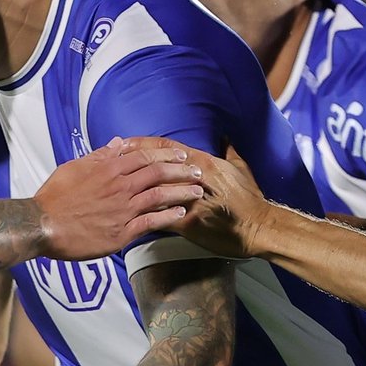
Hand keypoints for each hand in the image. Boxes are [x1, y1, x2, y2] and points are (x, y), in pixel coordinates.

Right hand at [35, 139, 202, 259]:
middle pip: (158, 173)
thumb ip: (99, 156)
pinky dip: (169, 217)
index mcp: (108, 169)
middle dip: (181, 170)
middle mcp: (120, 186)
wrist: (42, 224)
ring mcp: (122, 210)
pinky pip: (151, 222)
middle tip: (197, 170)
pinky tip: (182, 214)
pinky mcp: (121, 232)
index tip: (180, 154)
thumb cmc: (54, 197)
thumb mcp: (74, 167)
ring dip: (181, 192)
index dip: (166, 154)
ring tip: (197, 191)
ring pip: (160, 196)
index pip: (144, 156)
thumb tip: (117, 143)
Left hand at [122, 141, 270, 257]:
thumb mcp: (241, 169)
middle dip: (128, 164)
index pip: (165, 148)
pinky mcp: (188, 224)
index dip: (141, 144)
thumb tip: (225, 137)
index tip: (122, 142)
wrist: (259, 228)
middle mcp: (194, 178)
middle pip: (153, 166)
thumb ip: (229, 151)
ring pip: (153, 191)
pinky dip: (142, 217)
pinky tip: (125, 218)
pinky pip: (159, 219)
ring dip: (130, 191)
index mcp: (203, 162)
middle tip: (106, 162)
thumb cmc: (250, 200)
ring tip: (110, 190)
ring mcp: (190, 201)